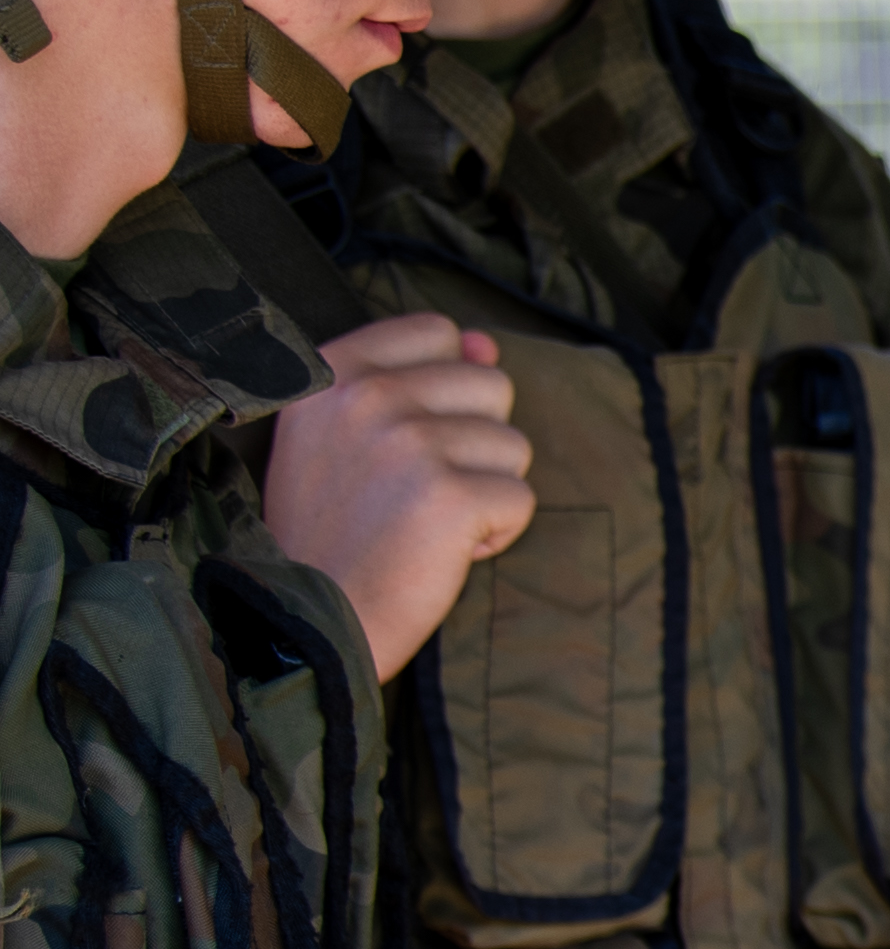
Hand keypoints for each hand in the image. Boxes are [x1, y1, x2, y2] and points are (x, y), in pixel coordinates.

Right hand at [264, 314, 531, 678]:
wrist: (308, 617)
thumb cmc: (335, 527)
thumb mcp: (350, 434)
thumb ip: (418, 375)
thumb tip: (488, 342)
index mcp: (332, 369)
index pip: (438, 332)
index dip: (444, 391)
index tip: (403, 442)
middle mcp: (366, 395)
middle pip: (490, 385)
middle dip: (474, 444)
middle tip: (415, 491)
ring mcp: (409, 442)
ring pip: (513, 445)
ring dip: (485, 491)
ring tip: (424, 522)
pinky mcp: (450, 495)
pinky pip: (521, 499)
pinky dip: (496, 533)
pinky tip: (443, 551)